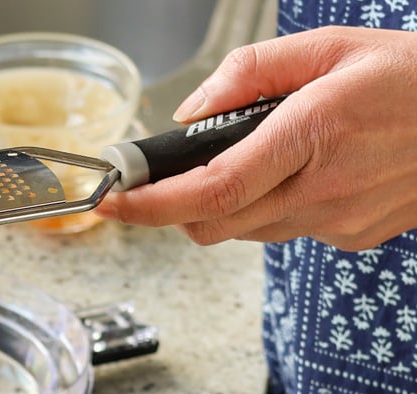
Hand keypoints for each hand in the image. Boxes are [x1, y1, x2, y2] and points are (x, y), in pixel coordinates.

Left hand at [95, 26, 416, 250]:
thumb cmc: (414, 78)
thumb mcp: (331, 46)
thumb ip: (249, 73)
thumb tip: (191, 112)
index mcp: (314, 133)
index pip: (211, 189)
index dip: (152, 203)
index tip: (114, 198)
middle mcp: (324, 189)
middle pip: (212, 224)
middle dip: (173, 207)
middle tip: (160, 178)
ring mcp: (340, 221)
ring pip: (244, 231)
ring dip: (224, 204)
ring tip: (255, 158)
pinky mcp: (352, 238)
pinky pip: (284, 231)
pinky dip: (268, 208)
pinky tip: (300, 173)